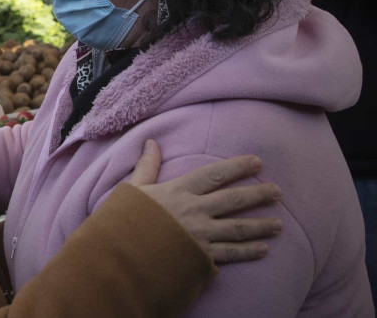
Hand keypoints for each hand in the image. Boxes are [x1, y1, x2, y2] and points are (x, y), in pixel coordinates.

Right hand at [131, 139, 282, 263]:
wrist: (120, 254)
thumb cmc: (124, 220)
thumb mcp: (133, 189)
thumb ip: (147, 166)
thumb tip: (151, 142)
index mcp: (178, 191)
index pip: (214, 174)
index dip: (238, 167)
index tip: (257, 163)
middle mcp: (194, 210)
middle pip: (234, 199)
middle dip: (259, 194)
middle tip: (278, 192)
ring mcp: (200, 235)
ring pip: (238, 228)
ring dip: (261, 225)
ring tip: (279, 224)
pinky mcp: (201, 257)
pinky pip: (231, 253)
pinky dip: (249, 251)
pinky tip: (264, 249)